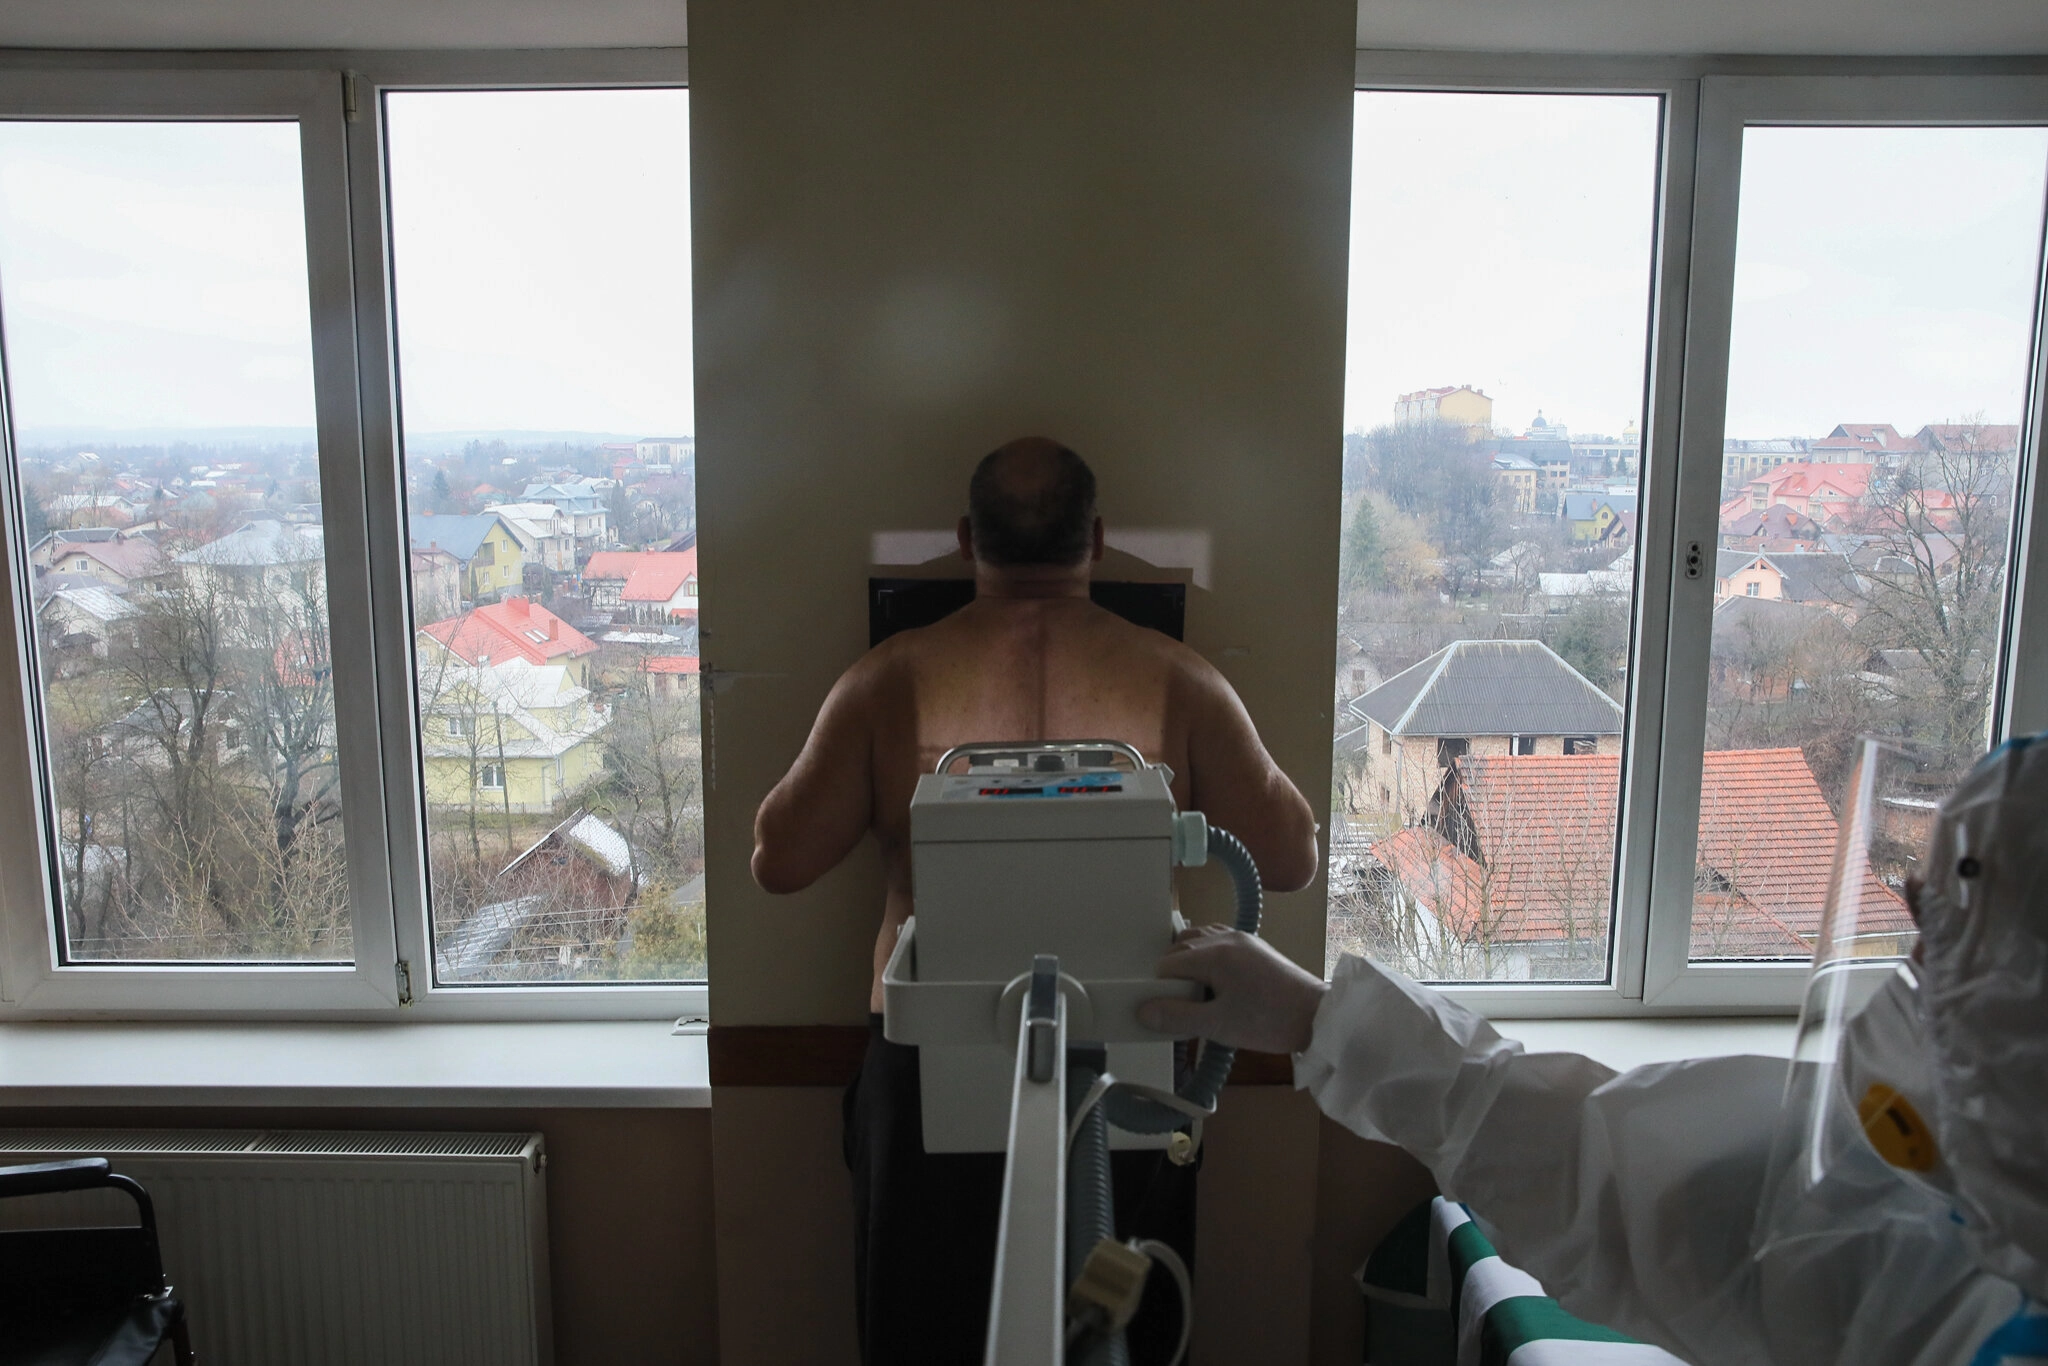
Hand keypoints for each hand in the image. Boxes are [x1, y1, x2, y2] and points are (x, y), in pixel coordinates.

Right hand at [1136, 925, 1328, 1054]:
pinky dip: (1206, 959)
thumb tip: (1143, 1011)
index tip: (1165, 1012)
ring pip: (1197, 942)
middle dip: (1173, 977)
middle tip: (1181, 1008)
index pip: (1167, 964)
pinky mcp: (1253, 946)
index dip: (1159, 989)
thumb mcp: (1219, 1025)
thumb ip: (1177, 1017)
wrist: (1318, 1016)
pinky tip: (1213, 983)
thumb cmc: (1270, 1021)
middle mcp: (1225, 938)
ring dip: (1188, 966)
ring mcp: (1241, 939)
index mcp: (1214, 953)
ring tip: (1195, 997)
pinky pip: (1217, 942)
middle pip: (1180, 950)